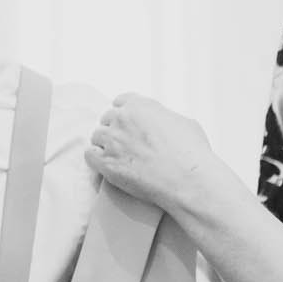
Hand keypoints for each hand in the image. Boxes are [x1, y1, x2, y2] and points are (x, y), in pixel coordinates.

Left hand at [85, 92, 227, 214]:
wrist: (188, 180)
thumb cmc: (192, 153)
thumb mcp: (183, 122)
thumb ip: (164, 117)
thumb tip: (161, 121)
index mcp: (140, 105)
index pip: (120, 101)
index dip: (124, 113)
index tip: (127, 122)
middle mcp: (122, 119)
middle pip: (106, 118)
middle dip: (114, 128)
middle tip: (123, 142)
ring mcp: (112, 140)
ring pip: (97, 136)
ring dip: (104, 144)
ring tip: (116, 156)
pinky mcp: (106, 163)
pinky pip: (90, 155)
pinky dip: (96, 159)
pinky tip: (105, 164)